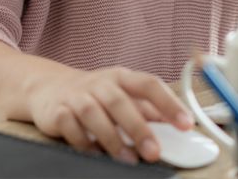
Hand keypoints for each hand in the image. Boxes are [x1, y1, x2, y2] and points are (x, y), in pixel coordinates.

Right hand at [28, 65, 193, 163]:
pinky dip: (84, 143)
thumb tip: (179, 123)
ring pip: (95, 115)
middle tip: (154, 152)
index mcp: (123, 77)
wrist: (51, 88)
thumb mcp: (124, 94)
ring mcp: (77, 96)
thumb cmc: (97, 93)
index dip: (169, 103)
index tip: (186, 124)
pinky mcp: (57, 112)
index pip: (150, 84)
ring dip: (112, 140)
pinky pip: (71, 128)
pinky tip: (96, 155)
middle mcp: (101, 83)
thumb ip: (149, 109)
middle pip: (121, 102)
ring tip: (128, 160)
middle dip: (139, 129)